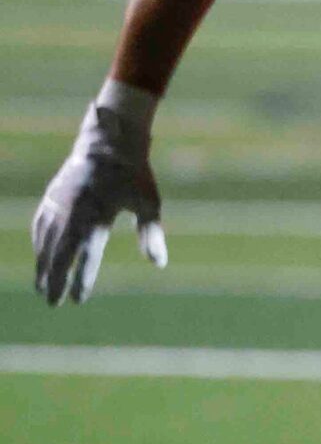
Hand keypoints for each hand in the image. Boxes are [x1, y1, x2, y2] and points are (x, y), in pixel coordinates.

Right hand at [32, 91, 165, 304]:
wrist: (109, 141)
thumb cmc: (133, 174)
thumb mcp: (148, 202)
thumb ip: (150, 233)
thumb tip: (159, 263)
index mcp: (96, 215)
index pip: (86, 256)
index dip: (80, 280)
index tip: (76, 300)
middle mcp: (72, 211)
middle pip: (58, 253)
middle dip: (53, 278)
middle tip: (52, 302)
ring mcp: (57, 203)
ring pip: (45, 240)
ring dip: (42, 264)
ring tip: (41, 286)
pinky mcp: (51, 195)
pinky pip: (40, 224)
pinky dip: (38, 242)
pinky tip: (39, 254)